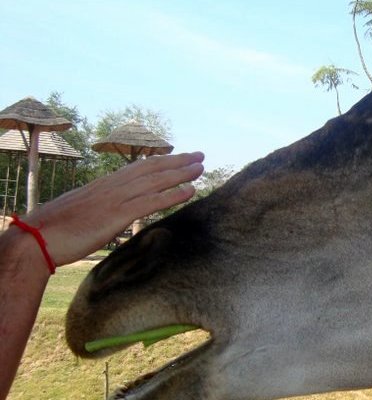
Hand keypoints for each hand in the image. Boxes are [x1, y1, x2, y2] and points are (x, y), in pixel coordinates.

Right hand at [19, 152, 204, 265]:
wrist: (39, 238)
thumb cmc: (57, 228)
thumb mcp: (84, 210)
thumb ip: (102, 206)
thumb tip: (113, 209)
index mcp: (106, 183)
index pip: (140, 166)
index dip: (162, 161)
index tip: (180, 157)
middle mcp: (114, 186)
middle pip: (152, 168)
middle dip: (178, 161)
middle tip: (200, 156)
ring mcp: (116, 199)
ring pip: (156, 181)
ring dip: (181, 174)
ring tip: (201, 168)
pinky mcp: (117, 215)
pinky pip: (152, 202)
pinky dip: (173, 194)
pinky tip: (190, 190)